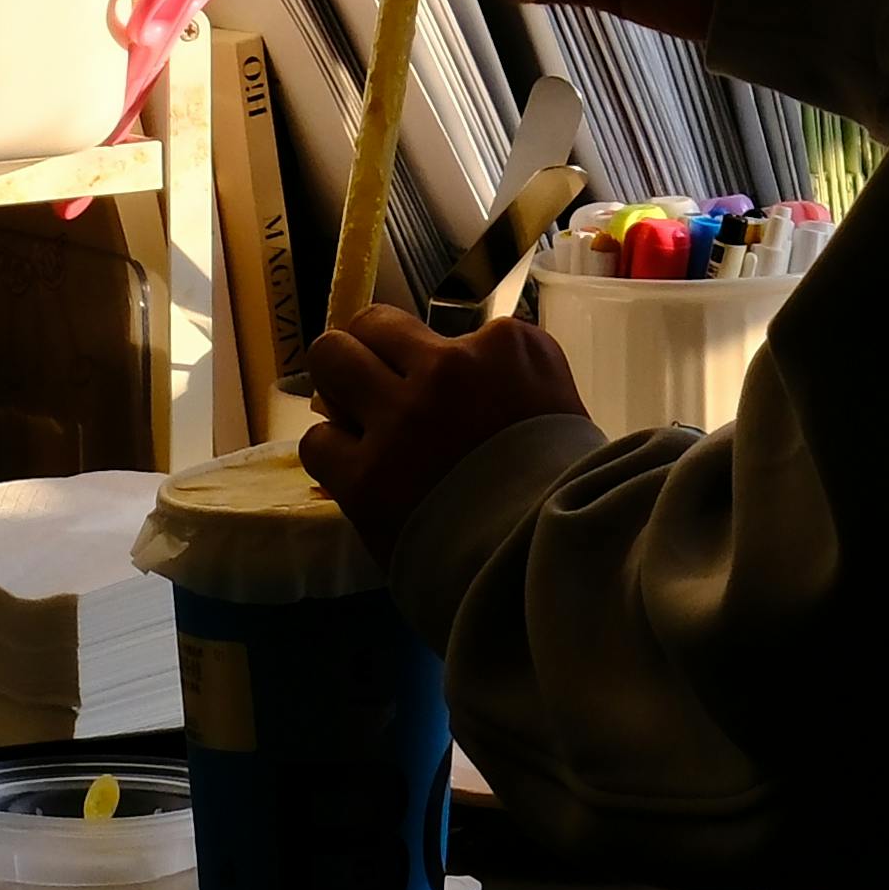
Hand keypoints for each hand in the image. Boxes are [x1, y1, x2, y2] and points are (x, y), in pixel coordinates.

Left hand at [292, 294, 585, 540]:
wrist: (547, 565)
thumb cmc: (568, 493)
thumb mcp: (557, 406)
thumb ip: (507, 380)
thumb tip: (448, 383)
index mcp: (509, 347)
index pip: (443, 330)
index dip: (430, 360)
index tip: (437, 390)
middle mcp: (450, 367)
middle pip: (372, 324)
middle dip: (365, 349)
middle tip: (372, 384)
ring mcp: (403, 418)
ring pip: (332, 359)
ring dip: (339, 388)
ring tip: (355, 422)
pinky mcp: (366, 473)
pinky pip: (319, 439)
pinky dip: (334, 454)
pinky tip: (357, 472)